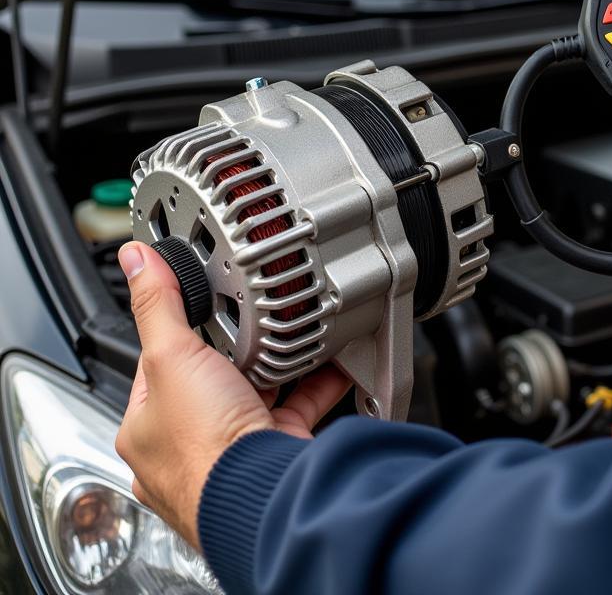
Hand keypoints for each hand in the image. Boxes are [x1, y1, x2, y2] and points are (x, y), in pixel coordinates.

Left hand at [114, 241, 349, 547]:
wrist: (264, 493)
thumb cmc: (205, 447)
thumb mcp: (171, 356)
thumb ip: (159, 305)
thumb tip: (138, 262)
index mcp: (148, 428)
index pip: (159, 365)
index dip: (179, 330)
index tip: (200, 304)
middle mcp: (189, 445)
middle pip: (213, 379)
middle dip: (235, 351)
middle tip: (252, 319)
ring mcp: (236, 452)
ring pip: (256, 394)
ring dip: (277, 367)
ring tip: (291, 333)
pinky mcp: (277, 451)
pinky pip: (299, 407)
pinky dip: (317, 383)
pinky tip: (329, 360)